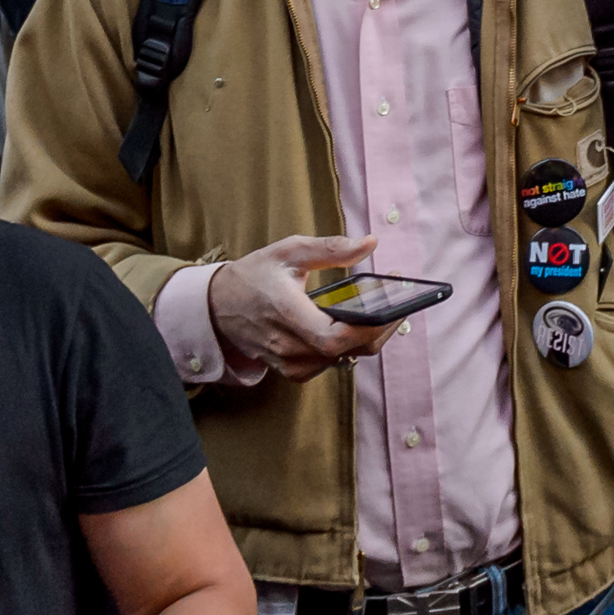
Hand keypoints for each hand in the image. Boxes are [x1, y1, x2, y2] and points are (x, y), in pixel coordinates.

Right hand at [204, 234, 394, 382]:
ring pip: (343, 360)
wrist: (218, 306)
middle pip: (348, 351)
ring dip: (364, 338)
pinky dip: (346, 348)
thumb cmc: (254, 275)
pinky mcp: (292, 371)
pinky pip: (330, 365)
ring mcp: (289, 362)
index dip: (368, 328)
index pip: (335, 337)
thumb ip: (330, 248)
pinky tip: (351, 328)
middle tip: (395, 305)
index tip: (390, 307)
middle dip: (378, 330)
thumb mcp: (289, 251)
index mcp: (287, 314)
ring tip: (378, 312)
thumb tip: (370, 243)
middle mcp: (288, 345)